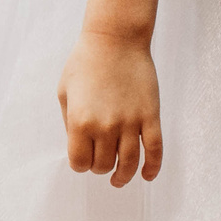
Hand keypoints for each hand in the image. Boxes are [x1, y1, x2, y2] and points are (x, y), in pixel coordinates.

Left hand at [58, 31, 162, 186]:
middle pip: (104, 164)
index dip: (80, 164)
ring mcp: (131, 122)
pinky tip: (147, 176)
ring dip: (124, 175)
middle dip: (100, 166)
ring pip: (130, 163)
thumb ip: (70, 123)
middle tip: (100, 161)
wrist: (114, 41)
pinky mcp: (150, 116)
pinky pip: (155, 150)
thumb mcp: (65, 92)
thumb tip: (79, 147)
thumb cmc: (84, 64)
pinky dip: (152, 168)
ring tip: (119, 179)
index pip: (80, 162)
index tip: (83, 158)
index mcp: (80, 121)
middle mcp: (105, 126)